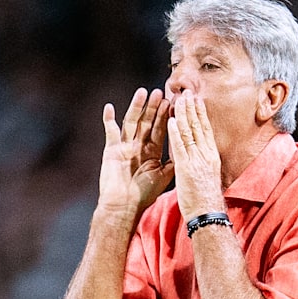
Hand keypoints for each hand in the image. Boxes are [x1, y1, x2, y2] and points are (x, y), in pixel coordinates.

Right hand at [98, 88, 173, 215]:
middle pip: (146, 122)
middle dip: (153, 108)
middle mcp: (138, 146)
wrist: (125, 207)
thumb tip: (189, 149)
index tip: (174, 102)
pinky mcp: (111, 150)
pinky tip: (110, 107)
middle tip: (161, 92)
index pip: (160, 130)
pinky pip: (110, 132)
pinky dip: (108, 120)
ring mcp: (124, 147)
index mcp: (151, 152)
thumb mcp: (165, 176)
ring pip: (131, 122)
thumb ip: (174, 161)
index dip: (166, 116)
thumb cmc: (144, 194)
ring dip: (136, 107)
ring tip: (142, 92)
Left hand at [167, 90, 223, 219]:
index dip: (200, 113)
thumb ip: (203, 161)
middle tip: (187, 92)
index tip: (196, 100)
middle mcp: (206, 154)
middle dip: (192, 108)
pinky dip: (175, 132)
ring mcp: (196, 160)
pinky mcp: (185, 167)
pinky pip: (179, 146)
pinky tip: (171, 120)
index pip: (206, 129)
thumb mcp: (208, 175)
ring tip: (178, 99)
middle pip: (199, 126)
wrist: (207, 213)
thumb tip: (199, 153)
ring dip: (183, 114)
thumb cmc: (206, 198)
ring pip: (189, 132)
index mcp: (211, 155)